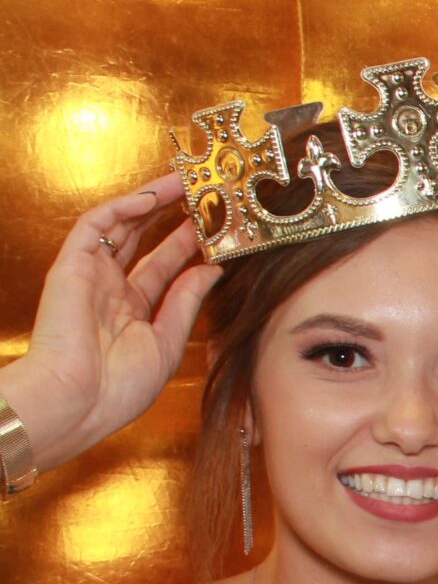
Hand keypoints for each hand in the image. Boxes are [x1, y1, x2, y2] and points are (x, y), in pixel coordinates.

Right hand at [1, 175, 217, 468]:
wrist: (78, 403)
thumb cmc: (118, 388)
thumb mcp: (167, 341)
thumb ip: (186, 301)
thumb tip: (212, 270)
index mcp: (132, 311)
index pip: (166, 266)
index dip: (190, 244)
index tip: (220, 227)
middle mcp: (111, 288)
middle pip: (145, 239)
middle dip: (175, 214)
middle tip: (206, 192)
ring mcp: (91, 275)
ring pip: (122, 224)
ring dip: (153, 200)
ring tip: (186, 180)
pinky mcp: (71, 265)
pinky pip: (96, 225)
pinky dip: (123, 207)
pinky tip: (153, 195)